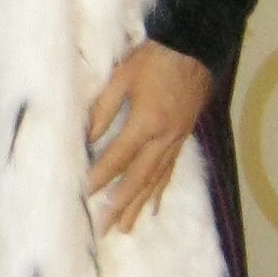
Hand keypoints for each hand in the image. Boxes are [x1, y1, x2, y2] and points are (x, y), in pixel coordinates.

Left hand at [84, 41, 214, 235]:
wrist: (194, 47)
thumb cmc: (155, 58)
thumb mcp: (122, 77)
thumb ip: (103, 109)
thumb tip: (87, 139)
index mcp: (146, 123)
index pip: (117, 158)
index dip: (99, 178)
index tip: (82, 196)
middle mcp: (163, 139)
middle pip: (138, 179)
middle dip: (119, 206)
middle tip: (103, 229)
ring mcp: (176, 141)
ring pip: (155, 181)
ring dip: (139, 206)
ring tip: (125, 228)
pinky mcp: (183, 139)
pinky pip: (170, 171)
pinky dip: (160, 191)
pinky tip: (154, 207)